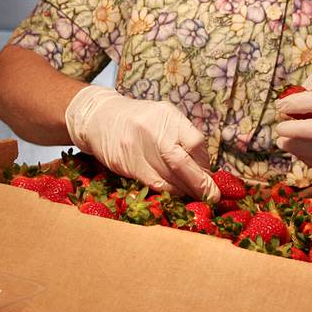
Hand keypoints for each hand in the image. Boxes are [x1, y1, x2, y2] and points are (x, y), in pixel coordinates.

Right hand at [65, 85, 219, 201]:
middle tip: (212, 196)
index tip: (208, 173)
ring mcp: (138, 149)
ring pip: (170, 178)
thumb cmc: (139, 119)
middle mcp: (153, 131)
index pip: (196, 143)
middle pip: (184, 164)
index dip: (205, 162)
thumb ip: (182, 136)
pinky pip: (154, 184)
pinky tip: (175, 192)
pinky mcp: (127, 165)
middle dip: (201, 184)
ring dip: (186, 190)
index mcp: (167, 115)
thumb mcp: (163, 116)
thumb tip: (204, 167)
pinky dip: (169, 191)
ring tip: (196, 196)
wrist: (99, 118)